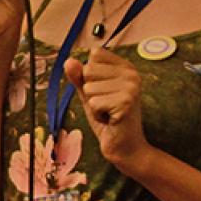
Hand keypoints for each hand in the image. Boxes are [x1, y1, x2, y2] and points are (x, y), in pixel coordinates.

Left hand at [64, 48, 147, 169]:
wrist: (123, 146)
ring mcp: (131, 87)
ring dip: (94, 105)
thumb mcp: (90, 94)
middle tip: (107, 105)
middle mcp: (131, 73)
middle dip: (90, 92)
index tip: (104, 92)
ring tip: (109, 113)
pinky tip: (110, 120)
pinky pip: (94, 102)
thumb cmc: (107, 119)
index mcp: (126, 67)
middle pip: (89, 70)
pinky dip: (97, 114)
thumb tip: (68, 61)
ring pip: (89, 87)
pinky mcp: (126, 102)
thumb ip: (79, 77)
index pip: (95, 55)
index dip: (90, 76)